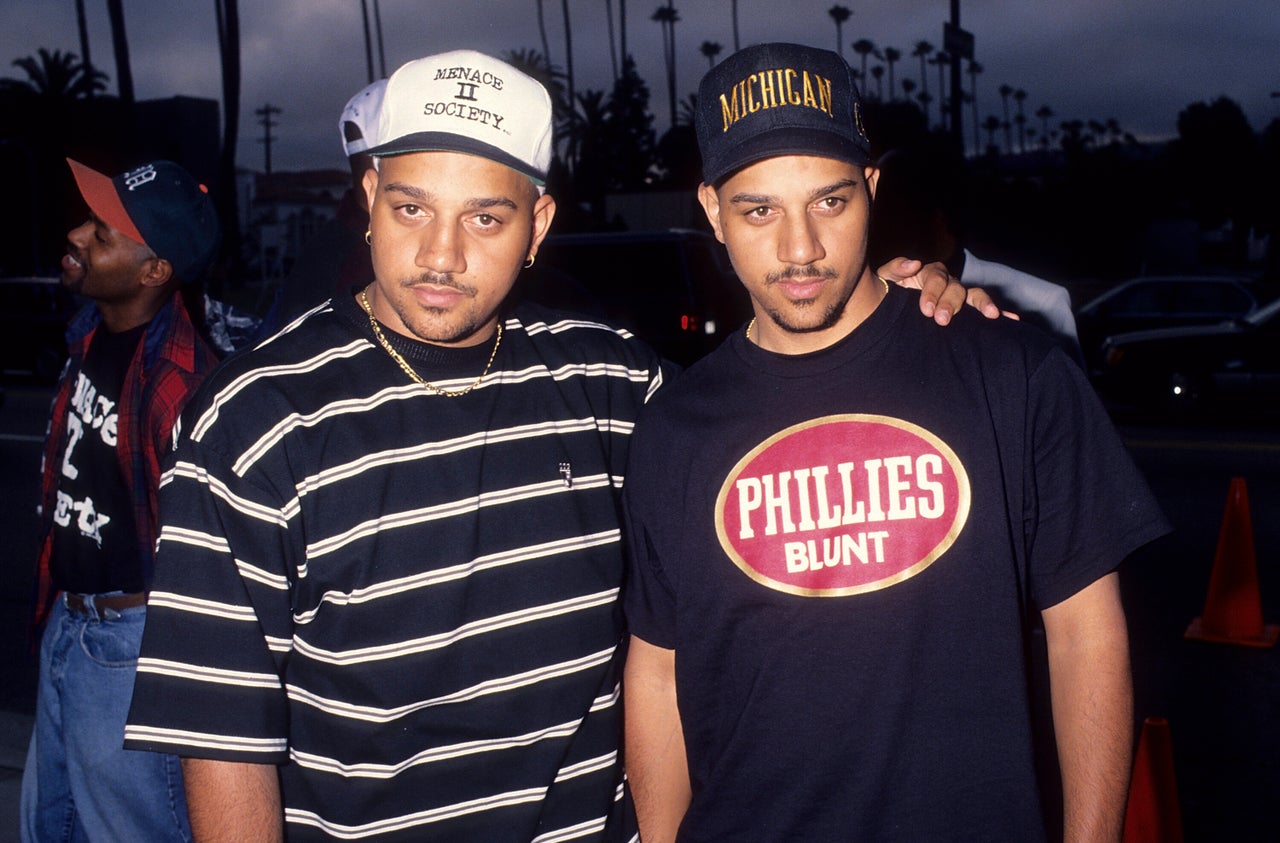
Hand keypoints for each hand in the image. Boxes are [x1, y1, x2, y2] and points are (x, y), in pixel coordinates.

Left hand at [876, 258, 1009, 324]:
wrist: (889, 311)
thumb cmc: (887, 293)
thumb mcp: (886, 279)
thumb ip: (896, 269)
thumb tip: (914, 263)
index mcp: (928, 273)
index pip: (935, 277)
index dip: (932, 292)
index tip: (926, 310)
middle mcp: (946, 282)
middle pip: (955, 287)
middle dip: (951, 303)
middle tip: (942, 320)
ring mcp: (958, 296)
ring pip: (974, 295)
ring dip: (983, 304)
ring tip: (992, 315)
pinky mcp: (965, 311)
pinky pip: (983, 309)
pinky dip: (999, 313)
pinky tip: (1012, 321)